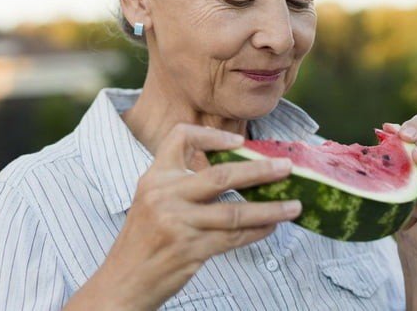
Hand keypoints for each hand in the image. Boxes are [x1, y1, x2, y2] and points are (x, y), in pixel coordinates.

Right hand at [100, 123, 300, 310]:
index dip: (211, 135)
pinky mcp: (189, 249)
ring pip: (234, 212)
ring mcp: (177, 223)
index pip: (179, 138)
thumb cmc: (143, 241)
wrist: (122, 282)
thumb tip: (235, 173)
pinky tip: (271, 226)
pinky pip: (232, 237)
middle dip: (259, 171)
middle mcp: (164, 195)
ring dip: (269, 209)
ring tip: (294, 205)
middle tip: (286, 168)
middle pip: (220, 175)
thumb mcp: (152, 202)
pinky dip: (256, 231)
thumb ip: (181, 185)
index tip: (239, 142)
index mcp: (154, 177)